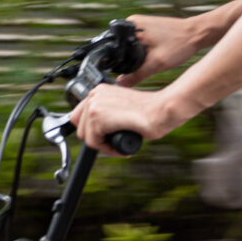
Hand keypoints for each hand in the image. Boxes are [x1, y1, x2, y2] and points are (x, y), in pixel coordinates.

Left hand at [69, 80, 190, 155]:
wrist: (162, 110)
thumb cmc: (150, 111)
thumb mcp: (123, 109)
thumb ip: (109, 114)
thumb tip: (100, 130)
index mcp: (99, 90)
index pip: (80, 117)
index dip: (93, 131)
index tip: (107, 138)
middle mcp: (94, 94)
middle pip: (81, 128)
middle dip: (97, 139)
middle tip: (114, 142)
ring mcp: (95, 104)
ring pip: (87, 137)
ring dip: (103, 145)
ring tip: (119, 145)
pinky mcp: (98, 117)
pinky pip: (94, 143)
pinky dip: (107, 149)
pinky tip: (120, 147)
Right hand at [118, 13, 206, 85]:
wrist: (198, 33)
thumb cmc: (180, 44)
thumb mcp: (157, 63)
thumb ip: (136, 75)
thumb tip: (119, 85)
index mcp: (130, 26)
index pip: (112, 47)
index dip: (114, 63)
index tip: (123, 74)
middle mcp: (132, 22)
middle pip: (120, 48)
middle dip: (126, 61)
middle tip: (141, 68)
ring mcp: (140, 23)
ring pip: (129, 46)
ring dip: (134, 57)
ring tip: (149, 62)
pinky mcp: (147, 27)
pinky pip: (137, 43)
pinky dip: (141, 53)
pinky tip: (151, 58)